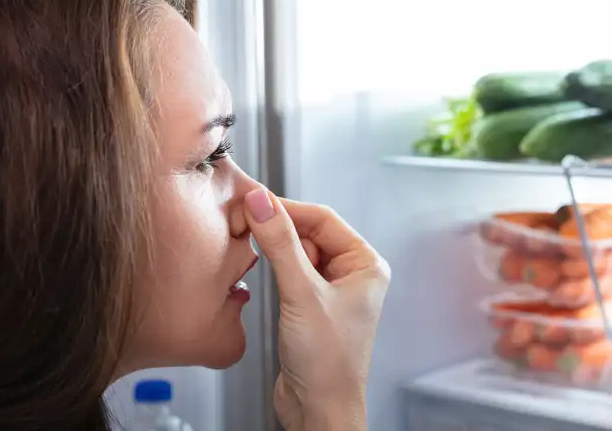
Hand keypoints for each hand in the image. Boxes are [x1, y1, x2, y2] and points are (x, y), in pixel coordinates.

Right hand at [243, 189, 390, 430]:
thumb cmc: (328, 363)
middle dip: (279, 227)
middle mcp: (353, 275)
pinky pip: (291, 273)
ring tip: (249, 243)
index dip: (288, 207)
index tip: (255, 200)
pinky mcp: (311, 307)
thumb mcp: (301, 293)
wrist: (319, 410)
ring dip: (275, 248)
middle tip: (245, 220)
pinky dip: (274, 268)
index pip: (324, 218)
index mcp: (366, 265)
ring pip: (298, 252)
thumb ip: (280, 244)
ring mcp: (331, 291)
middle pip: (310, 232)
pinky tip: (259, 269)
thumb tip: (262, 203)